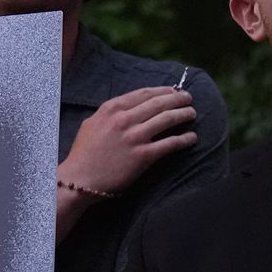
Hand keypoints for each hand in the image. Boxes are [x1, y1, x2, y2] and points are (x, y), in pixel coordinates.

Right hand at [58, 86, 197, 197]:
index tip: (172, 90)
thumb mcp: (91, 124)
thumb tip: (126, 108)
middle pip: (159, 103)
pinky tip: (192, 137)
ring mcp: (134, 137)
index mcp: (111, 108)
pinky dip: (184, 139)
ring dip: (183, 114)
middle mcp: (124, 119)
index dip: (162, 90)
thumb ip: (109, 113)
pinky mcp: (143, 156)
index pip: (143, 93)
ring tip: (192, 113)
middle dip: (177, 98)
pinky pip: (169, 144)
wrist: (79, 180)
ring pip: (167, 119)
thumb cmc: (83, 155)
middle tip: (188, 98)